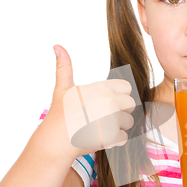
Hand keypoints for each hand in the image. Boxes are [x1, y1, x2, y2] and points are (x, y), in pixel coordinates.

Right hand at [47, 45, 135, 159]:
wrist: (56, 140)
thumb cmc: (60, 114)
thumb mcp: (63, 88)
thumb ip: (64, 67)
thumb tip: (57, 46)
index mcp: (103, 88)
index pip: (127, 88)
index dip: (118, 96)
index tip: (103, 103)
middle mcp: (110, 102)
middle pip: (131, 105)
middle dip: (120, 112)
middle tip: (100, 117)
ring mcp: (112, 120)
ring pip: (128, 122)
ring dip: (117, 127)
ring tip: (98, 127)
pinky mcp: (112, 137)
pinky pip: (124, 137)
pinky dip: (114, 140)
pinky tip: (99, 137)